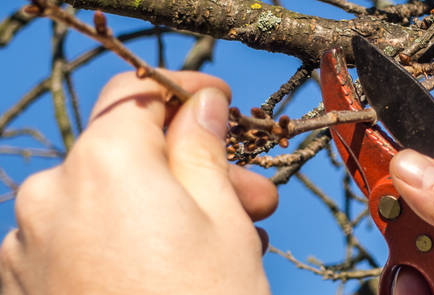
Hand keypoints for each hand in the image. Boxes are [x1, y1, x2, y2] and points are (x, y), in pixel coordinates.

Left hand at [0, 72, 276, 293]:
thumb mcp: (224, 220)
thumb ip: (204, 149)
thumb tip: (201, 106)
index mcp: (102, 162)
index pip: (137, 93)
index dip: (186, 94)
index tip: (222, 106)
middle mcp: (49, 194)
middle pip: (126, 155)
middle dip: (192, 169)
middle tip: (253, 198)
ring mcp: (28, 245)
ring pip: (106, 201)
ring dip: (166, 210)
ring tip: (227, 245)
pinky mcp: (25, 286)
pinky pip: (79, 242)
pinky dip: (126, 243)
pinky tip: (176, 271)